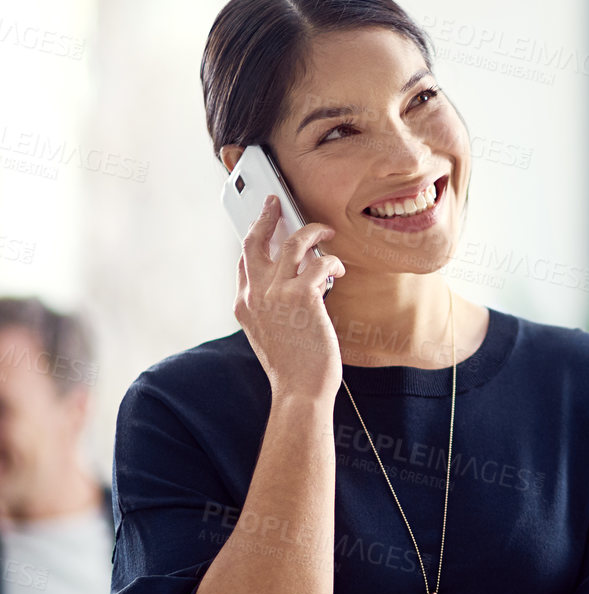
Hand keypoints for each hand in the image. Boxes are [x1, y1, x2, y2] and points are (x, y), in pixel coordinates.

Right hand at [235, 198, 345, 403]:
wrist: (300, 391)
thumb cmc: (292, 368)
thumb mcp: (268, 335)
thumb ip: (271, 308)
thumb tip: (292, 284)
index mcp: (244, 305)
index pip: (244, 261)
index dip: (254, 240)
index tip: (263, 226)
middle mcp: (255, 295)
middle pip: (255, 241)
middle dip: (266, 216)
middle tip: (276, 202)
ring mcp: (277, 293)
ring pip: (292, 243)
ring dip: (312, 231)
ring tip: (326, 231)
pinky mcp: (302, 296)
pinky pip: (321, 263)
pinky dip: (333, 263)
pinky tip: (339, 271)